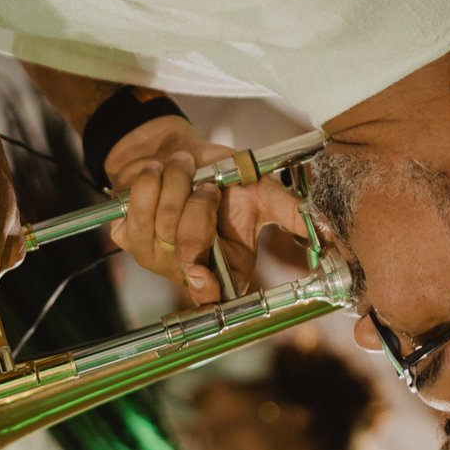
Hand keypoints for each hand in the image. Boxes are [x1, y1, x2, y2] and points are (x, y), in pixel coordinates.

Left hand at [106, 116, 305, 304]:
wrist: (174, 150)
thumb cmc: (220, 174)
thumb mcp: (259, 189)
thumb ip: (288, 210)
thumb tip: (323, 227)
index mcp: (226, 268)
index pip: (214, 299)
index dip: (205, 289)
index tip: (200, 271)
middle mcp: (190, 269)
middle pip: (188, 251)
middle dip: (199, 207)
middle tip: (208, 184)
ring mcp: (154, 257)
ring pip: (160, 224)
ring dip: (176, 183)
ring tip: (183, 168)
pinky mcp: (126, 237)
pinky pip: (135, 211)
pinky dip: (149, 182)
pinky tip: (158, 175)